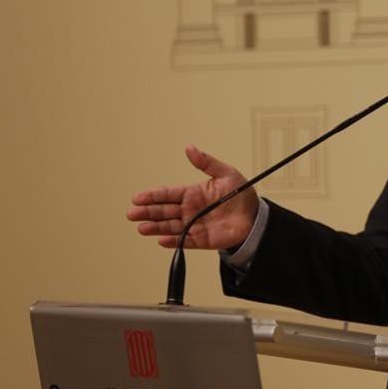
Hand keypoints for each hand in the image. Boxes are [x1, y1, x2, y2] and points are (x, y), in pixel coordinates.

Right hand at [126, 145, 257, 249]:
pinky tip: (161, 240)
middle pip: (164, 211)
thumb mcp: (225, 173)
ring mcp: (194, 225)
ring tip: (141, 227)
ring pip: (170, 227)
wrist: (255, 216)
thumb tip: (189, 148)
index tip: (138, 197)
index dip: (152, 196)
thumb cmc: (241, 194)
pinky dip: (173, 241)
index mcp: (192, 193)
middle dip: (147, 212)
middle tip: (132, 213)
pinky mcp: (201, 240)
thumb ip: (206, 162)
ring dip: (155, 227)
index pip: (168, 194)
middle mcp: (189, 210)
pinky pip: (185, 241)